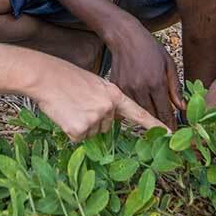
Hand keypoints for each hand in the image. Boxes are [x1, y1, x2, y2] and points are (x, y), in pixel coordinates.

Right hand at [27, 59, 170, 140]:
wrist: (45, 77)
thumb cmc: (67, 78)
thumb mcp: (95, 83)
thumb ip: (109, 100)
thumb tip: (113, 119)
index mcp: (115, 94)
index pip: (138, 113)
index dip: (154, 125)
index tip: (170, 134)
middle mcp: (108, 108)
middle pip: (107, 126)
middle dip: (94, 119)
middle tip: (79, 103)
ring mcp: (94, 119)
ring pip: (92, 133)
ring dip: (82, 124)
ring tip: (70, 106)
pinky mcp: (80, 129)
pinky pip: (79, 138)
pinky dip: (70, 130)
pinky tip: (65, 115)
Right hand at [107, 21, 185, 121]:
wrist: (125, 37)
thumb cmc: (150, 48)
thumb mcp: (169, 64)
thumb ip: (175, 87)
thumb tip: (182, 107)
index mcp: (156, 82)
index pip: (165, 111)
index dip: (170, 125)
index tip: (174, 133)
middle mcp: (140, 88)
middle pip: (151, 115)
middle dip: (159, 124)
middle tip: (166, 131)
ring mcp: (126, 89)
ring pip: (138, 112)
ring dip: (146, 118)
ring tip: (154, 123)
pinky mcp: (116, 88)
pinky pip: (126, 105)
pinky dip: (133, 109)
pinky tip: (139, 108)